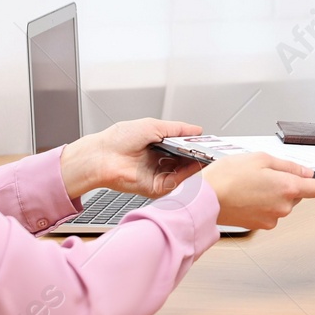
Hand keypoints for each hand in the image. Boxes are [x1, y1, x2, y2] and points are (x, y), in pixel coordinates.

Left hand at [59, 118, 204, 198]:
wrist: (102, 157)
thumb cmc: (118, 140)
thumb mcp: (153, 126)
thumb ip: (177, 129)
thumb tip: (196, 130)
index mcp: (157, 145)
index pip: (182, 147)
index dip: (195, 145)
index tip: (208, 142)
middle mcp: (158, 160)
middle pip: (185, 160)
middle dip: (198, 155)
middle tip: (212, 150)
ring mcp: (158, 174)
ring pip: (184, 172)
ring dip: (196, 165)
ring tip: (208, 156)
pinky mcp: (156, 187)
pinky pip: (176, 182)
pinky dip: (187, 175)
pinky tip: (195, 166)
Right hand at [200, 152, 314, 228]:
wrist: (206, 199)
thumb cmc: (228, 177)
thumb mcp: (261, 158)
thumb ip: (287, 166)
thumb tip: (304, 172)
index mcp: (288, 188)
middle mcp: (284, 207)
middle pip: (296, 193)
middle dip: (286, 183)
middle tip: (264, 173)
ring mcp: (272, 218)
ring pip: (282, 202)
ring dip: (272, 192)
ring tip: (250, 183)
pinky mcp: (261, 225)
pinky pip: (269, 210)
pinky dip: (262, 202)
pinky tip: (246, 194)